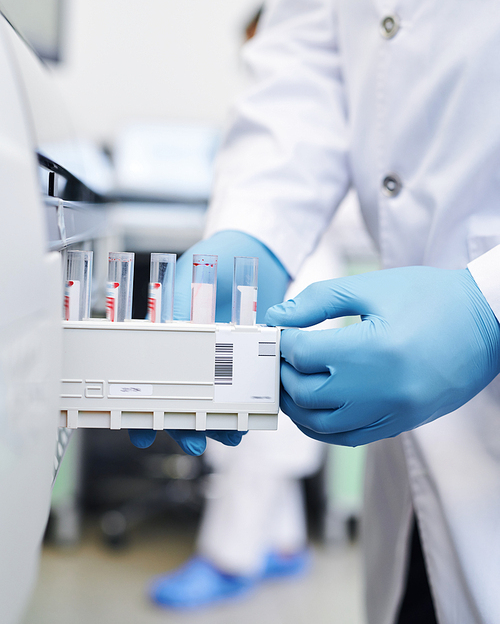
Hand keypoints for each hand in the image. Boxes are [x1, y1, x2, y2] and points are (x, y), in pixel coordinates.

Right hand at [130, 230, 289, 453]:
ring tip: (230, 435)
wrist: (257, 249)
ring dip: (220, 420)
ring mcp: (219, 355)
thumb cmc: (213, 257)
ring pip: (214, 398)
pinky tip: (252, 414)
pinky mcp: (248, 354)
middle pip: (181, 398)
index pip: (146, 380)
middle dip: (186, 424)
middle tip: (195, 441)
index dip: (142, 408)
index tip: (143, 431)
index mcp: (164, 335)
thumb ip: (176, 310)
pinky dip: (248, 401)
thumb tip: (167, 336)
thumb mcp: (186, 281)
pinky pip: (246, 384)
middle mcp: (190, 351)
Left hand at [265, 267, 499, 446]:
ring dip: (298, 405)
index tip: (279, 332)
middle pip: (305, 394)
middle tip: (280, 356)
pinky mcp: (402, 424)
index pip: (303, 355)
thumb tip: (278, 318)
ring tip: (292, 380)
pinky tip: (317, 407)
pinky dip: (324, 426)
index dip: (282, 343)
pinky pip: (350, 438)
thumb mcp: (371, 286)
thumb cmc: (431, 297)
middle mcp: (381, 390)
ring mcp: (393, 412)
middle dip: (284, 374)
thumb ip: (318, 301)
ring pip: (322, 425)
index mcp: (372, 350)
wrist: (487, 321)